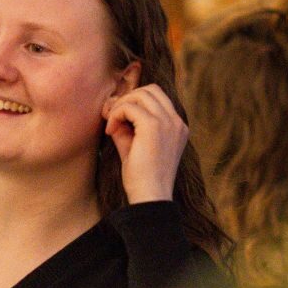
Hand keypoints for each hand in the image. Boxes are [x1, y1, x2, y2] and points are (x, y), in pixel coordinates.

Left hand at [104, 84, 187, 204]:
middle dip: (128, 100)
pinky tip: (110, 132)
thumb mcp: (135, 147)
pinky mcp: (154, 126)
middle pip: (150, 90)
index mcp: (178, 127)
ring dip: (121, 106)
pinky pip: (129, 106)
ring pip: (141, 94)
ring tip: (112, 126)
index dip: (135, 102)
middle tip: (113, 119)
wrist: (150, 197)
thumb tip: (112, 110)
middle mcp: (176, 122)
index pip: (157, 98)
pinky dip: (116, 115)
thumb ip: (127, 127)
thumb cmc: (142, 178)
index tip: (118, 119)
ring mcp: (168, 122)